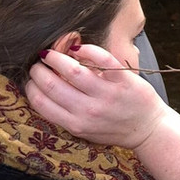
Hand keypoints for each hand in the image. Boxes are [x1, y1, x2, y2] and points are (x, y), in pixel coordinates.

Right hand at [26, 45, 166, 149]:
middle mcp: (89, 111)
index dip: (30, 87)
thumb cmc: (114, 128)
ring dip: (56, 56)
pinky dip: (86, 49)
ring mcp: (107, 95)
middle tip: (39, 63)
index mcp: (75, 124)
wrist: (149, 130)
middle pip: (50, 84)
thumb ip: (65, 114)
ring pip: (71, 69)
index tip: (31, 79)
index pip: (40, 102)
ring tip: (52, 53)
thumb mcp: (85, 130)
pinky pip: (101, 58)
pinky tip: (78, 49)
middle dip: (38, 70)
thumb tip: (42, 90)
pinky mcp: (124, 81)